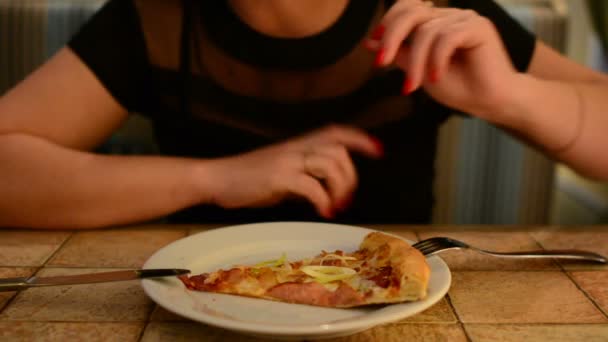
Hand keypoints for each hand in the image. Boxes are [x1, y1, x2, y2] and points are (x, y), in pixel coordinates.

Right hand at [202, 125, 383, 217]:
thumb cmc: (247, 179)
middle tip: (345, 198)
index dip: (359, 138)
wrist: (217, 178)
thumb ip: (305, 176)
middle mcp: (296, 148)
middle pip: (338, 150)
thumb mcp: (282, 172)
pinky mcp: (279, 177)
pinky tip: (323, 212)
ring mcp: (288, 161)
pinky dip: (323, 200)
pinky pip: (312, 186)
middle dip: (350, 176)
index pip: (335, 132)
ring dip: (339, 187)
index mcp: (298, 144)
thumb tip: (324, 190)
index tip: (377, 150)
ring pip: (329, 163)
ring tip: (334, 205)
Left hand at [366, 0, 518, 123]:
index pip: (406, 7)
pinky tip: (436, 77)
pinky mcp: (479, 27)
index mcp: (436, 22)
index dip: (388, 22)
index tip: (374, 46)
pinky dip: (436, 59)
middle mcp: (450, 16)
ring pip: (427, 31)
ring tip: (413, 86)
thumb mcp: (418, 71)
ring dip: (416, 62)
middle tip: (380, 63)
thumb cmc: (458, 88)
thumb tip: (370, 42)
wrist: (490, 103)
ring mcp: (465, 19)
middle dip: (392, 38)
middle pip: (411, 13)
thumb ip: (399, 54)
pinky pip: (447, 37)